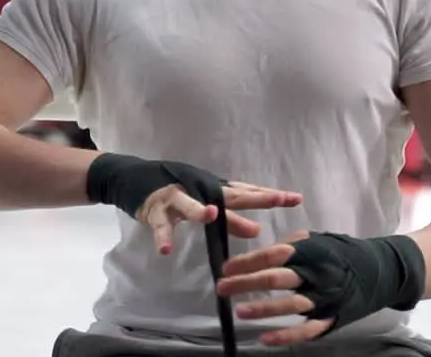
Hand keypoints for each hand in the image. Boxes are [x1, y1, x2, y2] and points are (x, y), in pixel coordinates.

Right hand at [82, 153, 302, 255]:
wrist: (135, 179)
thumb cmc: (178, 193)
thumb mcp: (207, 205)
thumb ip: (232, 220)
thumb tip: (258, 232)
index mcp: (214, 189)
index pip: (247, 192)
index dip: (270, 196)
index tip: (296, 198)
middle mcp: (199, 190)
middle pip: (230, 194)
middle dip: (254, 198)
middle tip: (277, 200)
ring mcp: (176, 197)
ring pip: (189, 204)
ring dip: (200, 210)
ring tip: (213, 215)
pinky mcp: (155, 210)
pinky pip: (160, 226)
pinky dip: (163, 238)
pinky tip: (166, 251)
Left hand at [217, 231, 331, 345]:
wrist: (376, 272)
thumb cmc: (339, 254)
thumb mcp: (317, 240)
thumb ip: (290, 245)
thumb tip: (260, 255)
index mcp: (311, 252)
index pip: (274, 255)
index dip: (248, 261)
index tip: (226, 267)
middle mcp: (316, 275)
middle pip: (278, 279)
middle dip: (247, 283)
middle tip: (223, 287)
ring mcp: (323, 298)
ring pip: (291, 305)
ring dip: (263, 309)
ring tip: (239, 311)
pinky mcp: (329, 318)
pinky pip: (306, 330)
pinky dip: (285, 336)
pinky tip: (265, 338)